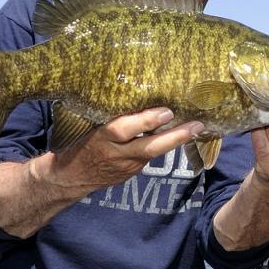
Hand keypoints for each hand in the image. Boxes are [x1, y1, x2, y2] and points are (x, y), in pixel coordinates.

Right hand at [51, 108, 204, 189]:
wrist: (70, 177)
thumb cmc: (79, 140)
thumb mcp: (89, 125)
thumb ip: (111, 115)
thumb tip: (138, 91)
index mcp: (101, 137)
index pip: (124, 129)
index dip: (146, 121)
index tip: (166, 111)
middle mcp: (116, 153)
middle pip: (149, 147)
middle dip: (174, 137)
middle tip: (196, 125)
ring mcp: (126, 166)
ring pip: (154, 153)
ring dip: (177, 140)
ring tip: (198, 127)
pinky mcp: (132, 173)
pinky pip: (151, 156)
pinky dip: (166, 145)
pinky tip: (183, 134)